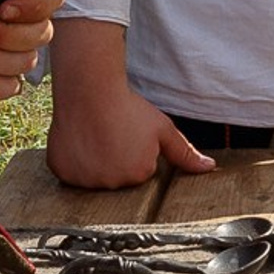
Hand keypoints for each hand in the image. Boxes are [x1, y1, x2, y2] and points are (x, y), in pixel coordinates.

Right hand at [46, 17, 215, 187]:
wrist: (90, 90)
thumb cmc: (127, 107)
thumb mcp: (162, 129)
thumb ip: (185, 153)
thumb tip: (210, 169)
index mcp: (139, 175)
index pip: (139, 172)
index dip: (135, 151)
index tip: (128, 134)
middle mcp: (112, 183)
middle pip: (116, 177)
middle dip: (115, 159)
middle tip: (112, 133)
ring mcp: (85, 180)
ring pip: (93, 176)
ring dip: (93, 161)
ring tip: (95, 135)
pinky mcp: (63, 173)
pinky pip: (70, 173)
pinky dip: (73, 160)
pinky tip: (79, 140)